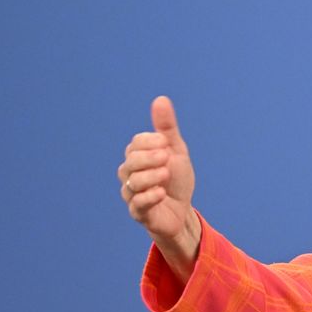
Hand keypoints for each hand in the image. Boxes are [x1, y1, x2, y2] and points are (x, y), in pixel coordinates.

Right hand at [119, 96, 199, 277]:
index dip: (149, 141)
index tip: (166, 143)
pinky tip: (162, 193)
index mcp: (138, 157)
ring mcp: (132, 194)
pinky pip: (138, 204)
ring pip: (133, 183)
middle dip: (149, 158)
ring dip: (151, 177)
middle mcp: (130, 174)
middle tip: (166, 157)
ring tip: (166, 175)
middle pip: (131, 162)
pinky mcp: (139, 213)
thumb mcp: (176, 151)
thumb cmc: (177, 179)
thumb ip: (166, 128)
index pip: (136, 143)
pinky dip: (150, 197)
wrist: (182, 211)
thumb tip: (160, 99)